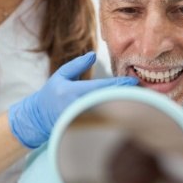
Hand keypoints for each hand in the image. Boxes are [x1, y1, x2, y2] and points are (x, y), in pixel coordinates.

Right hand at [8, 52, 137, 148]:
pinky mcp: (84, 128)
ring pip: (108, 112)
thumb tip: (93, 54)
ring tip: (140, 100)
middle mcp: (79, 107)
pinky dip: (116, 115)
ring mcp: (82, 120)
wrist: (38, 118)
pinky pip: (103, 120)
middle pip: (109, 101)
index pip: (102, 88)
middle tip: (143, 91)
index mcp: (73, 92)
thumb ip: (77, 65)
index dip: (119, 85)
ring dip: (123, 106)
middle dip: (126, 96)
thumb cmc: (50, 94)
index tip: (134, 81)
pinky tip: (127, 111)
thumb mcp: (61, 75)